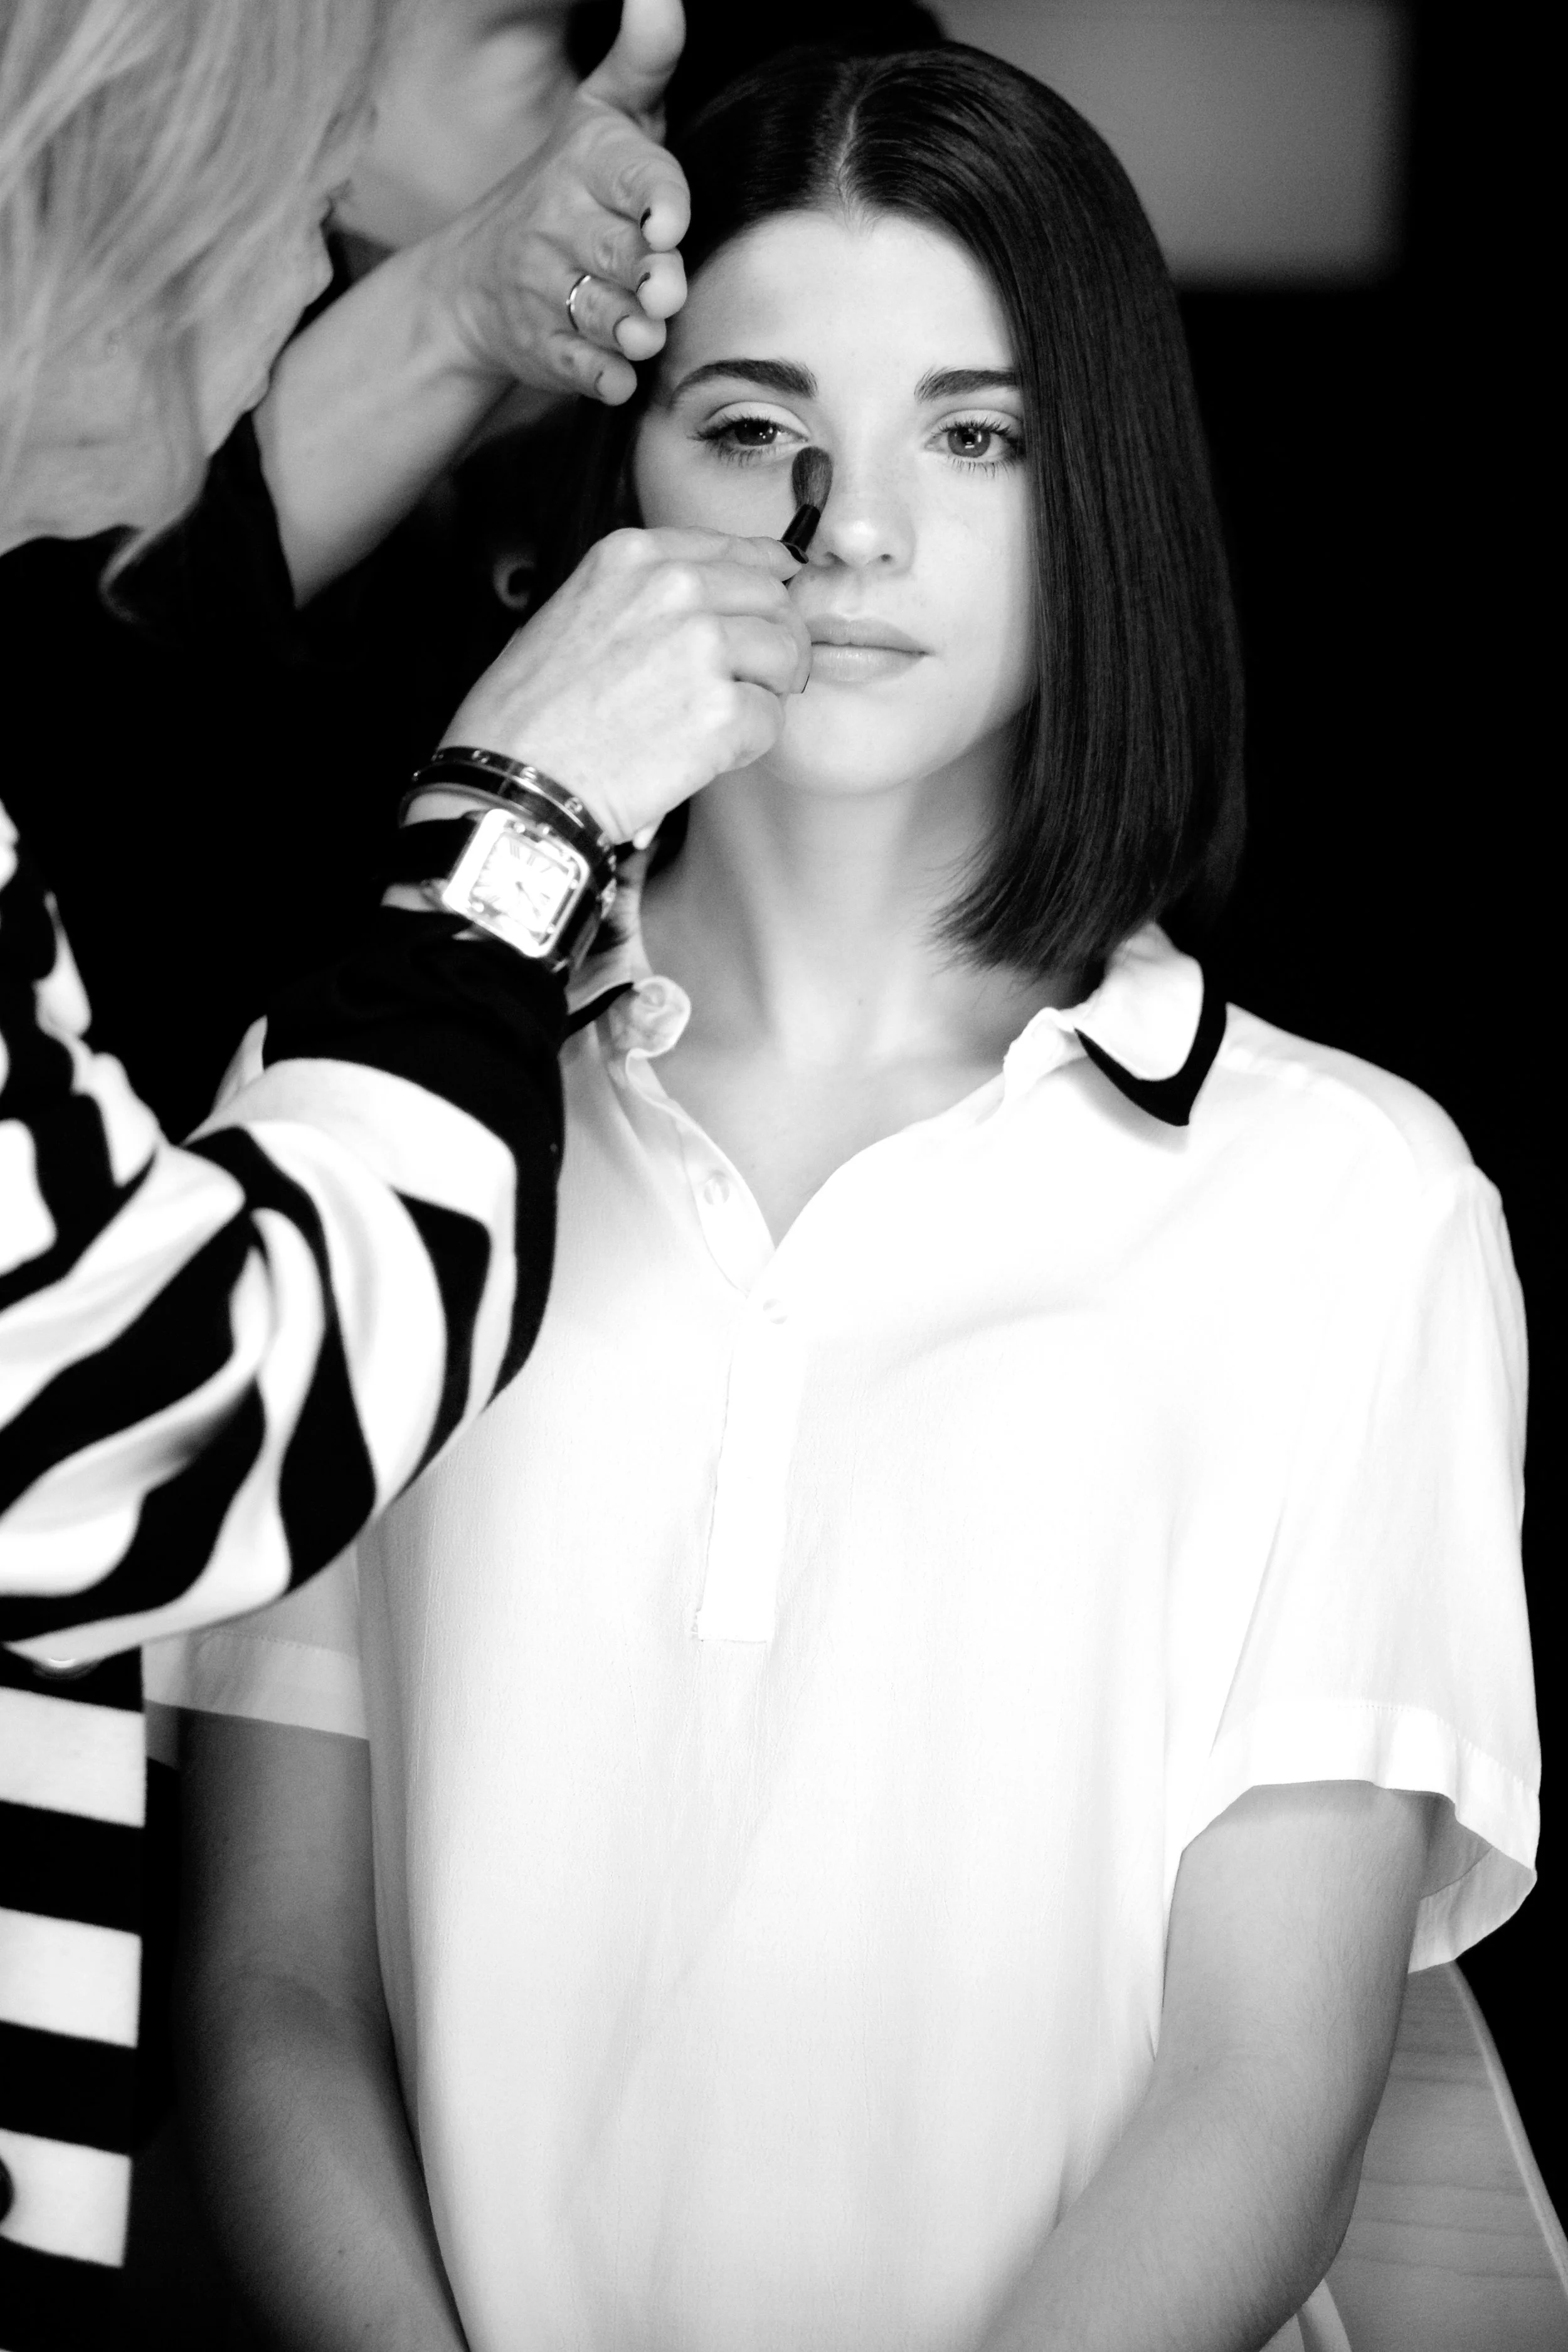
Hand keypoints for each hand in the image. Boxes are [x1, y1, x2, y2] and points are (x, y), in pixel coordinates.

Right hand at [426, 0, 688, 408]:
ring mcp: (547, 290)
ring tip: (646, 332)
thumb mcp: (606, 113)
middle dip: (648, 275)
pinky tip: (620, 376)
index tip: (668, 224)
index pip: (632, 175)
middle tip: (664, 289)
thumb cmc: (575, 188)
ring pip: (603, 313)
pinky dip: (603, 377)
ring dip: (631, 329)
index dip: (655, 200)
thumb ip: (645, 59)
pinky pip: (581, 368)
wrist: (480, 281)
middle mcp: (561, 224)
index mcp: (588, 163)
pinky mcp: (545, 348)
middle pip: (621, 254)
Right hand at [438, 528, 811, 840]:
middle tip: (762, 681)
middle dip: (776, 643)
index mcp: (635, 556)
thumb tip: (716, 602)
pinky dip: (747, 746)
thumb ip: (645, 596)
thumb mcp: (577, 611)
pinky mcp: (721, 712)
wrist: (515, 777)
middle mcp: (675, 588)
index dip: (768, 579)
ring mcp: (702, 647)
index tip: (780, 596)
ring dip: (765, 693)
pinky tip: (703, 756)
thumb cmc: (532, 711)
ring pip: (784, 658)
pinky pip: (770, 722)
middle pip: (774, 601)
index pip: (738, 550)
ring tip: (721, 723)